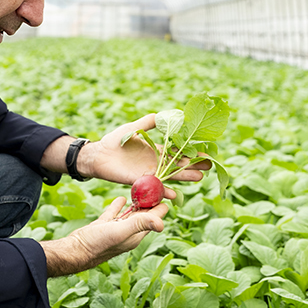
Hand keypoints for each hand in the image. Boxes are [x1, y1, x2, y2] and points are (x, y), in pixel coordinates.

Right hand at [42, 196, 167, 276]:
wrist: (75, 251)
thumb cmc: (98, 244)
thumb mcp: (121, 231)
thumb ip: (140, 224)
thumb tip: (163, 223)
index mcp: (136, 235)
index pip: (154, 219)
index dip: (160, 206)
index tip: (166, 192)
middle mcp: (128, 233)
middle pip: (144, 216)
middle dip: (151, 203)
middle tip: (156, 187)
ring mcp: (115, 230)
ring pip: (129, 215)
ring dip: (136, 204)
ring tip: (142, 191)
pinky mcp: (104, 226)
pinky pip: (114, 214)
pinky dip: (119, 206)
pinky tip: (121, 198)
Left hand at [78, 115, 207, 197]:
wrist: (98, 154)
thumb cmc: (114, 141)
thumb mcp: (133, 127)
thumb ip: (148, 122)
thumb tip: (164, 114)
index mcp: (155, 151)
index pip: (177, 152)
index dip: (191, 152)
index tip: (206, 153)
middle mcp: (155, 163)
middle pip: (178, 165)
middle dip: (193, 165)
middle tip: (210, 166)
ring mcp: (148, 173)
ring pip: (170, 176)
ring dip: (183, 177)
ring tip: (199, 178)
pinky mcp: (138, 181)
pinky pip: (153, 186)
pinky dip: (163, 190)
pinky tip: (173, 194)